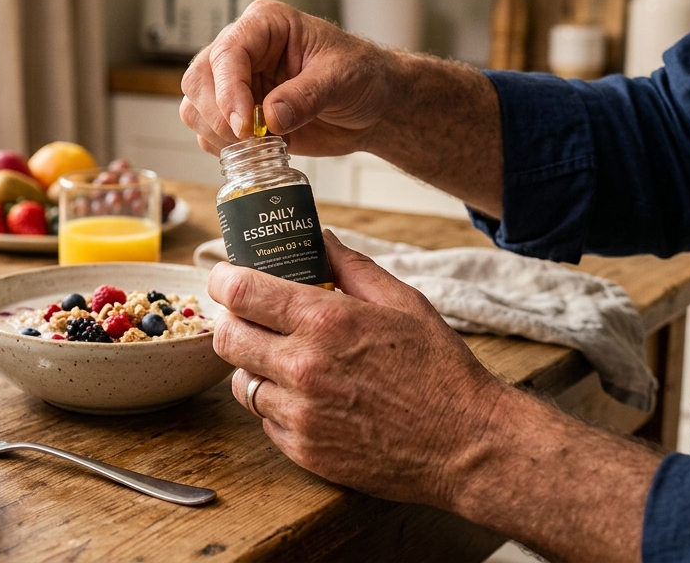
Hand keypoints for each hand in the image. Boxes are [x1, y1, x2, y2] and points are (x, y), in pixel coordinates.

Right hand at [180, 0, 396, 156]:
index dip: (229, 91)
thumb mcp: (343, 78)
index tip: (245, 125)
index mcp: (266, 25)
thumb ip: (307, 96)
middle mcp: (243, 50)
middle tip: (252, 140)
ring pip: (195, 108)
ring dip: (219, 135)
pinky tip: (261, 150)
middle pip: (199, 80)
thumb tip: (270, 118)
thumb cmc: (363, 76)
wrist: (373, 106)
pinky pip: (208, 132)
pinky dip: (225, 149)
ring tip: (262, 145)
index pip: (227, 53)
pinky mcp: (237, 113)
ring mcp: (236, 83)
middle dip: (219, 116)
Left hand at [208, 230, 505, 506]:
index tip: (225, 276)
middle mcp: (303, 367)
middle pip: (226, 338)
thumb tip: (319, 238)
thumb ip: (352, 267)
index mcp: (326, 322)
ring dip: (253, 365)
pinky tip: (308, 396)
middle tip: (250, 317)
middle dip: (231, 321)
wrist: (466, 446)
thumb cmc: (440, 371)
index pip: (241, 292)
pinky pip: (264, 419)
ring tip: (285, 359)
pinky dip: (276, 405)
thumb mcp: (403, 303)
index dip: (224, 279)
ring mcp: (299, 414)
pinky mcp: (302, 450)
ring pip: (240, 381)